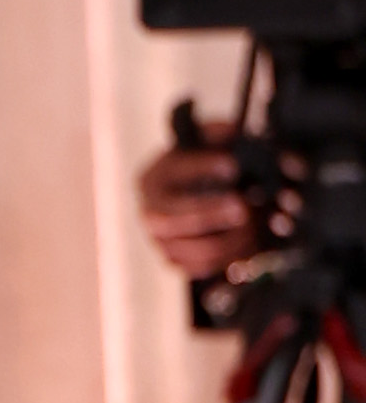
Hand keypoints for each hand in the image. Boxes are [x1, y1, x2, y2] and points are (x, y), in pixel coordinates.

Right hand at [140, 130, 263, 280]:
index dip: (201, 168)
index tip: (232, 165)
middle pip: (171, 219)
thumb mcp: (210, 140)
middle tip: (242, 205)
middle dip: (209, 214)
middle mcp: (149, 212)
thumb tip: (234, 135)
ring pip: (187, 249)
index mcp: (153, 178)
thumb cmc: (207, 162)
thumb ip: (219, 134)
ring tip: (253, 223)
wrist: (199, 191)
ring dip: (225, 239)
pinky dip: (227, 258)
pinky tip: (249, 241)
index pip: (173, 172)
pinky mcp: (176, 261)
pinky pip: (199, 268)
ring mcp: (160, 241)